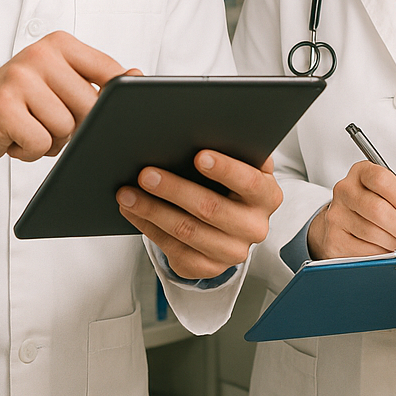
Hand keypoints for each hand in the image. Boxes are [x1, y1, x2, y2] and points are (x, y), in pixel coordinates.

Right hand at [0, 31, 126, 180]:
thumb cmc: (16, 101)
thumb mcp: (57, 81)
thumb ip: (95, 78)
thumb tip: (136, 75)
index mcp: (59, 44)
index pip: (109, 72)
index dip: (112, 101)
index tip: (105, 113)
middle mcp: (40, 55)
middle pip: (90, 106)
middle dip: (76, 127)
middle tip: (49, 123)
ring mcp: (19, 80)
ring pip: (67, 128)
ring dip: (51, 141)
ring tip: (29, 128)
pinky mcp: (2, 108)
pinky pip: (40, 143)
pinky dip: (30, 151)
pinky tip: (14, 139)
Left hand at [116, 152, 282, 279]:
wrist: (231, 224)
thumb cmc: (231, 183)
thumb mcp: (241, 165)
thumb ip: (234, 149)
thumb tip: (206, 128)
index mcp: (267, 195)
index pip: (249, 182)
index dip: (225, 169)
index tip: (198, 156)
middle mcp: (254, 226)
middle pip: (211, 208)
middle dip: (174, 189)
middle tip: (146, 174)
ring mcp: (232, 251)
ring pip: (186, 231)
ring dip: (152, 210)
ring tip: (128, 193)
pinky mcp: (208, 267)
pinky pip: (174, 250)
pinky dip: (149, 228)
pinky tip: (133, 211)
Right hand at [306, 161, 395, 259]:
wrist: (345, 222)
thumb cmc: (375, 205)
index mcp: (362, 173)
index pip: (381, 179)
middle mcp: (345, 190)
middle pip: (377, 209)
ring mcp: (336, 215)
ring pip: (371, 233)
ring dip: (395, 243)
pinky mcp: (334, 239)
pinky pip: (363, 251)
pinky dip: (381, 255)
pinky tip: (386, 250)